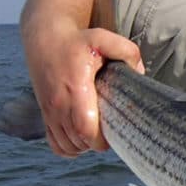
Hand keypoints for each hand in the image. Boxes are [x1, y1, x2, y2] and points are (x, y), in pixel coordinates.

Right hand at [23, 25, 143, 156]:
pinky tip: (83, 141)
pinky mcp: (45, 113)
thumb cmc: (78, 40)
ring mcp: (49, 110)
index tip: (115, 131)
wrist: (44, 37)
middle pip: (79, 141)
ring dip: (85, 146)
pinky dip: (69, 148)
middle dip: (98, 144)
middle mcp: (58, 103)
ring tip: (99, 134)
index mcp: (75, 88)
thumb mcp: (104, 38)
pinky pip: (54, 143)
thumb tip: (140, 73)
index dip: (101, 139)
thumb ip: (128, 51)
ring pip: (67, 145)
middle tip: (113, 131)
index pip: (84, 128)